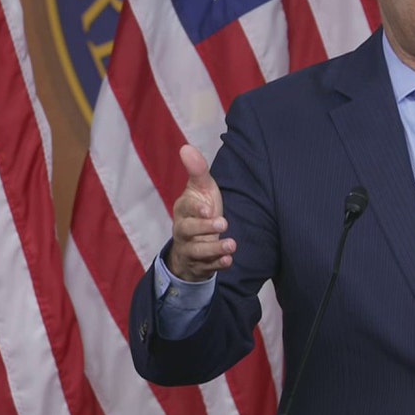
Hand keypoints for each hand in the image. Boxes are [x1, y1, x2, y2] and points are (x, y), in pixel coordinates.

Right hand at [167, 144, 235, 281]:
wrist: (195, 240)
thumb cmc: (200, 209)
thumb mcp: (201, 189)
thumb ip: (197, 170)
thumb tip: (185, 147)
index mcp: (183, 210)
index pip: (186, 208)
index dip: (196, 209)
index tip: (209, 208)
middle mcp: (183, 230)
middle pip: (189, 231)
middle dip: (205, 228)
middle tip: (223, 223)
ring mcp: (190, 249)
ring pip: (198, 251)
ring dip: (215, 248)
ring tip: (231, 245)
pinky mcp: (199, 265)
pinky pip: (206, 267)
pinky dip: (217, 265)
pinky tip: (228, 261)